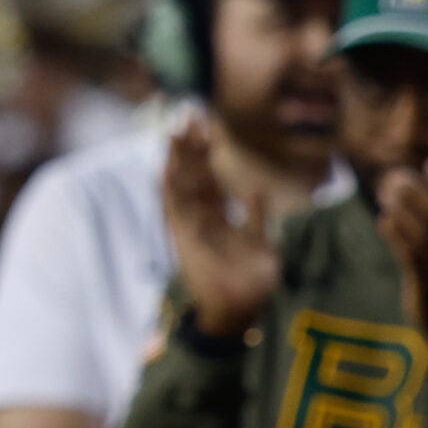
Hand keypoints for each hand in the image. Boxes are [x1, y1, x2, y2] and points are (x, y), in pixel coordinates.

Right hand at [162, 118, 278, 338]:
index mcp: (216, 218)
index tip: (207, 127)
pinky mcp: (184, 239)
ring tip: (175, 131)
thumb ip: (257, 218)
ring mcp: (189, 227)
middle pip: (193, 174)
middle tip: (188, 115)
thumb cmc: (250, 283)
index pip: (209, 178)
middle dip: (190, 146)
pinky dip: (170, 188)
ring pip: (181, 185)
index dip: (207, 153)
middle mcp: (199, 218)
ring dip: (177, 159)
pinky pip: (174, 209)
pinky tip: (166, 167)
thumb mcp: (261, 244)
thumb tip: (256, 190)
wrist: (240, 313)